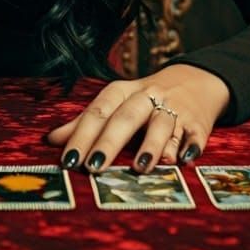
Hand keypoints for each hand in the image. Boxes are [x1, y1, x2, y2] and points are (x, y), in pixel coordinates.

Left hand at [45, 64, 230, 173]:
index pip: (98, 111)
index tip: (68, 160)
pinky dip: (188, 147)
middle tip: (94, 166)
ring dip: (151, 144)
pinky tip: (183, 161)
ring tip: (140, 168)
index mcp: (122, 92)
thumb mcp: (116, 103)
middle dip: (110, 141)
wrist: (196, 81)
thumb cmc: (146, 99)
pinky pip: (193, 134)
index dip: (82, 135)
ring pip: (162, 123)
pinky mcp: (198, 123)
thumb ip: (86, 122)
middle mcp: (147, 97)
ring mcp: (174, 108)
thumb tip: (51, 141)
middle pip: (126, 116)